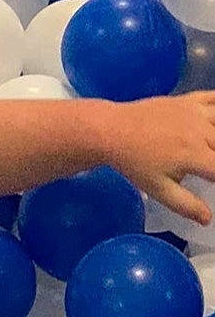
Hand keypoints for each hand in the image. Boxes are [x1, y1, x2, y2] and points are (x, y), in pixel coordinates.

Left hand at [111, 92, 214, 224]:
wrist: (112, 131)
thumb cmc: (134, 163)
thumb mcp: (158, 190)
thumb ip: (186, 205)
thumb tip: (208, 219)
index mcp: (195, 155)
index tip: (213, 182)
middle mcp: (201, 131)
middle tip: (211, 166)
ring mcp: (195, 112)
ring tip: (214, 148)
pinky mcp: (187, 100)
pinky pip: (213, 98)